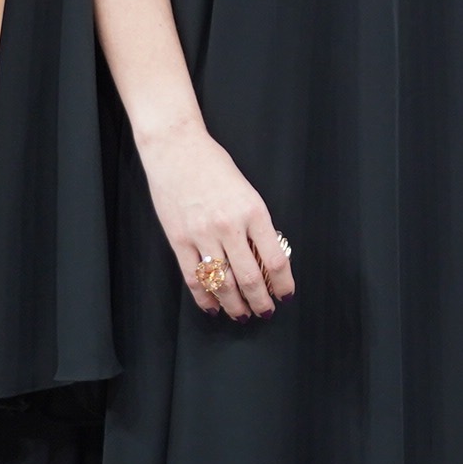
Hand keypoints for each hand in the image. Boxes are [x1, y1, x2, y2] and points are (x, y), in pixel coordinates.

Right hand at [135, 117, 292, 319]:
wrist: (176, 148)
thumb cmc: (214, 165)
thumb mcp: (247, 191)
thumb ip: (256, 224)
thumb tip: (265, 259)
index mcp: (254, 211)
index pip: (275, 260)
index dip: (283, 284)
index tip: (286, 294)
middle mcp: (230, 226)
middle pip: (250, 278)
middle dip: (261, 302)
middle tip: (265, 311)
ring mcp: (202, 235)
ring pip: (222, 284)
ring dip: (234, 305)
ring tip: (241, 315)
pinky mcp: (179, 240)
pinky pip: (193, 278)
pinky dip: (204, 298)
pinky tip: (212, 307)